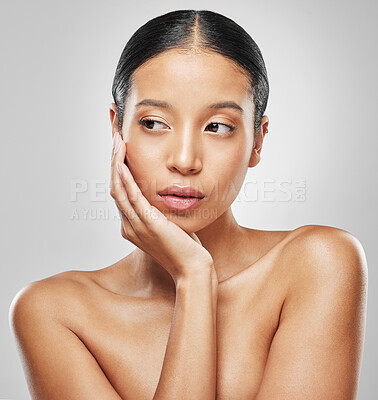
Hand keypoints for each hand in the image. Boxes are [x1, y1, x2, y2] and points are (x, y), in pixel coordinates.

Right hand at [110, 131, 214, 282]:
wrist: (192, 269)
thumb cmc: (184, 248)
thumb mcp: (169, 226)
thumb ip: (159, 213)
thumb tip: (161, 198)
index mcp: (132, 226)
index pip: (120, 192)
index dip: (117, 169)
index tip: (120, 149)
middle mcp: (129, 226)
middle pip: (115, 187)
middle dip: (113, 161)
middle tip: (114, 137)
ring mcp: (137, 227)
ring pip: (119, 190)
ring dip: (116, 164)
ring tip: (116, 142)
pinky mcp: (149, 225)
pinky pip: (132, 199)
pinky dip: (126, 180)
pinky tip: (122, 164)